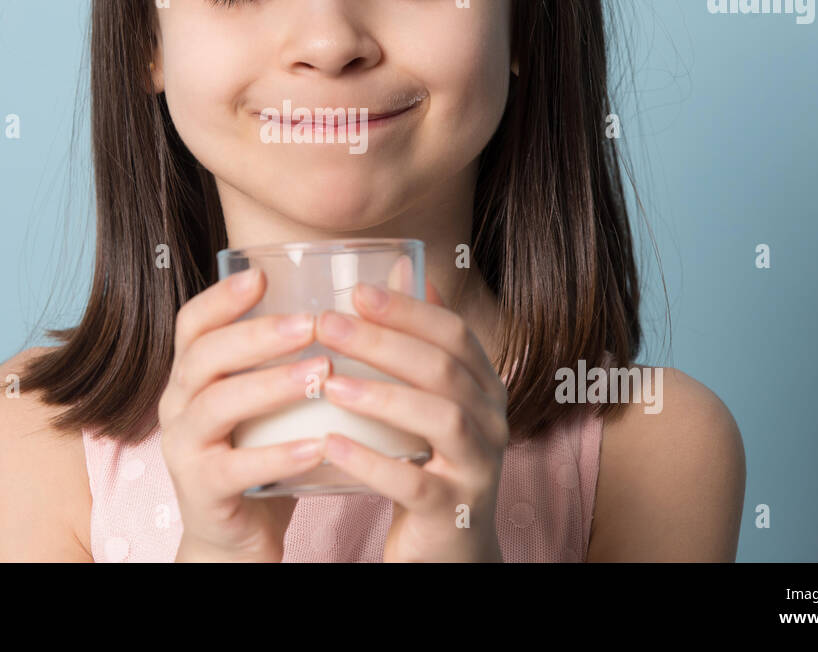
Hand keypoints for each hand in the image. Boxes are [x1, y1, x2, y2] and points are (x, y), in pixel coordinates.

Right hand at [159, 267, 330, 561]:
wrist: (238, 534)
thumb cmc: (265, 449)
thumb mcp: (274, 397)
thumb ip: (305, 349)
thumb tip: (384, 282)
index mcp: (193, 374)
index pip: (192, 323)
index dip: (222, 297)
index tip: (262, 276)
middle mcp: (179, 404)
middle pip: (203, 356)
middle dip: (256, 336)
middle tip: (310, 324)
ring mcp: (186, 449)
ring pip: (216, 407)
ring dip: (269, 386)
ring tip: (320, 373)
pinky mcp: (203, 492)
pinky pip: (235, 469)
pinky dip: (277, 455)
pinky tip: (318, 446)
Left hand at [316, 264, 508, 561]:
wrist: (450, 551)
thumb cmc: (428, 462)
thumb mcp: (429, 398)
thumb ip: (420, 340)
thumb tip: (403, 265)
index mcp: (483, 387)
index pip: (453, 333)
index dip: (407, 309)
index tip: (355, 290)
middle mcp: (491, 421)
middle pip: (443, 368)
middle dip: (384, 340)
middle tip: (326, 324)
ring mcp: (477, 468)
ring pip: (441, 420)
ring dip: (382, 395)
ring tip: (329, 381)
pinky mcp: (453, 512)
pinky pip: (416, 484)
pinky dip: (372, 462)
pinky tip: (331, 444)